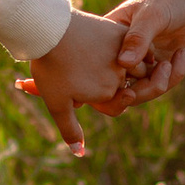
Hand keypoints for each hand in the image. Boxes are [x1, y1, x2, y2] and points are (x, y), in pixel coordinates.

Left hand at [16, 9, 146, 158]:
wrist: (49, 31)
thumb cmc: (50, 68)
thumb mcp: (56, 103)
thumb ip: (70, 129)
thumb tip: (80, 153)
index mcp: (107, 93)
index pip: (117, 101)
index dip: (104, 97)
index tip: (84, 84)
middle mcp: (119, 75)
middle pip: (130, 82)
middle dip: (119, 80)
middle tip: (93, 69)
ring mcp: (121, 53)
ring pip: (136, 63)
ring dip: (129, 64)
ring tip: (103, 57)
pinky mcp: (120, 32)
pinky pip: (133, 43)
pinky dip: (129, 46)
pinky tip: (114, 44)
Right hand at [111, 0, 184, 98]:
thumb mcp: (151, 15)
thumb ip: (137, 38)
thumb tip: (123, 64)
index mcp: (107, 41)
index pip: (98, 73)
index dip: (107, 92)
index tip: (129, 92)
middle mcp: (119, 55)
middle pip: (119, 90)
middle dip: (143, 90)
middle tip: (163, 73)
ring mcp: (138, 62)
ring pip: (142, 90)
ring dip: (162, 81)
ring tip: (176, 57)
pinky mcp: (156, 65)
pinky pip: (162, 82)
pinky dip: (175, 73)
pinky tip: (183, 52)